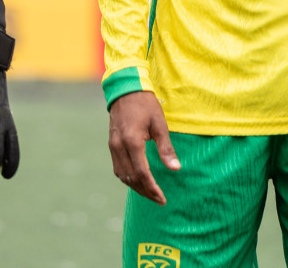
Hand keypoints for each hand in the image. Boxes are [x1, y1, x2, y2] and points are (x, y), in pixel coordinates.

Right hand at [107, 90, 179, 204]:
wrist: (125, 89)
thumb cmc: (146, 104)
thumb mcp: (160, 124)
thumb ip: (166, 148)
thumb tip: (175, 169)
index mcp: (132, 142)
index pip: (142, 173)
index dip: (152, 188)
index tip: (163, 198)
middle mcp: (119, 146)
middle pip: (131, 178)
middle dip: (146, 192)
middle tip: (159, 200)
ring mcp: (113, 146)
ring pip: (122, 176)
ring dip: (136, 187)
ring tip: (150, 194)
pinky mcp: (112, 144)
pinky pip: (118, 168)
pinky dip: (128, 178)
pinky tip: (138, 181)